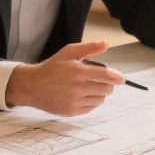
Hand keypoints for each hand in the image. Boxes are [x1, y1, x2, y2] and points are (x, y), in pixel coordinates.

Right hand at [5, 40, 122, 115]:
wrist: (33, 86)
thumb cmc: (51, 68)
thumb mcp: (68, 52)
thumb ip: (89, 48)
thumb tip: (105, 44)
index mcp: (78, 71)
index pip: (106, 75)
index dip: (117, 77)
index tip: (121, 79)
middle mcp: (77, 87)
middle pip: (106, 89)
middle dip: (108, 85)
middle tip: (101, 81)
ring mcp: (74, 101)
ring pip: (100, 100)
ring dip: (100, 94)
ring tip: (90, 87)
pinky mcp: (72, 111)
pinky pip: (91, 108)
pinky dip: (91, 102)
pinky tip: (83, 95)